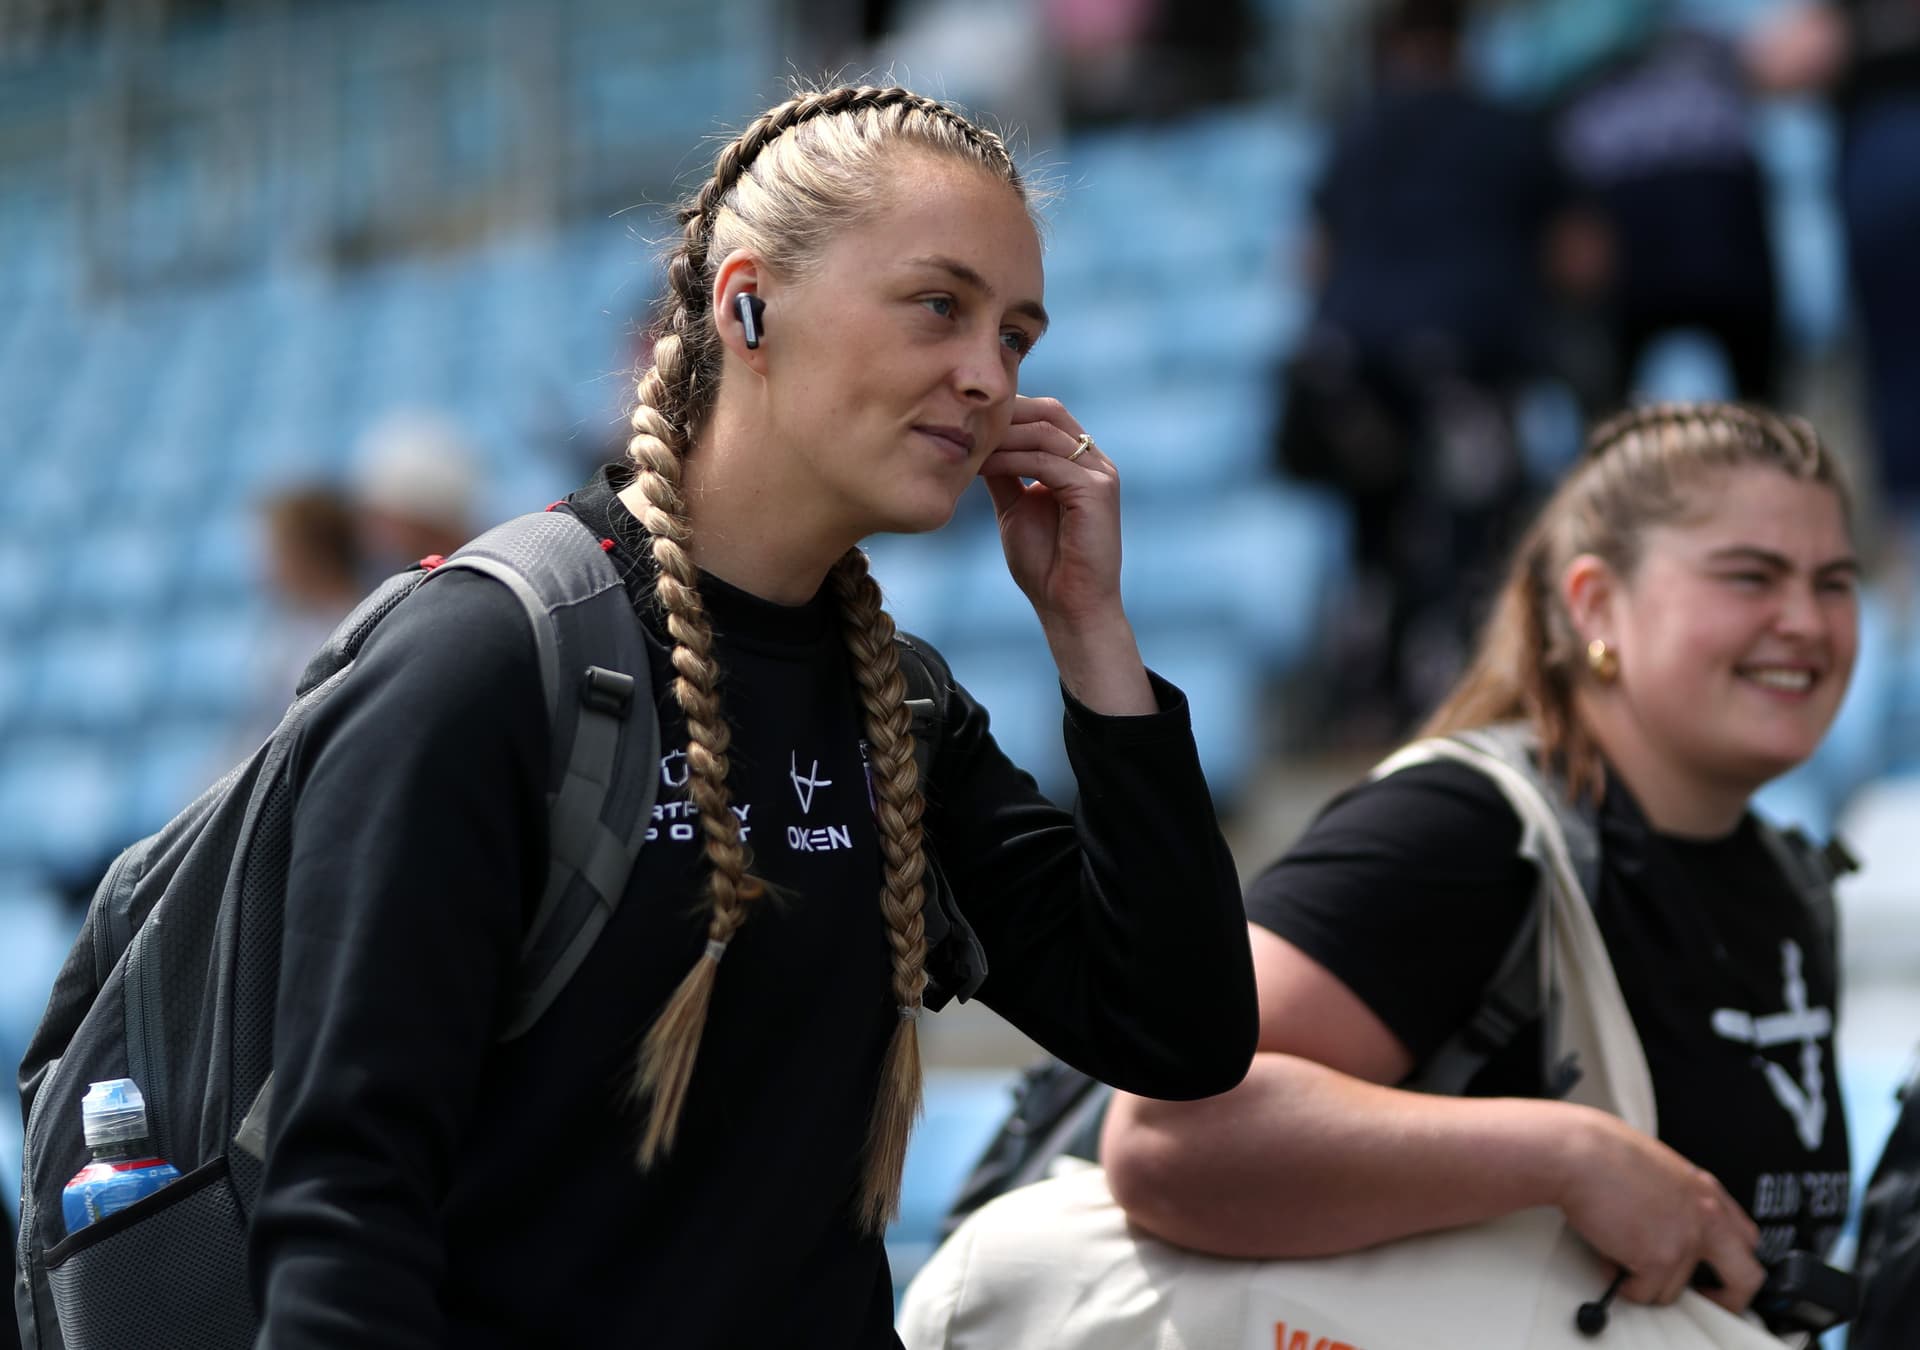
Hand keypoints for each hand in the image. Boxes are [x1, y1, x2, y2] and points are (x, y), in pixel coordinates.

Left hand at [979, 396, 1121, 628]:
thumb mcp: (1016, 508)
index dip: (1007, 412)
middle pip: (1049, 412)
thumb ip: (1005, 475)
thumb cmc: (1045, 565)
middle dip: (1005, 413)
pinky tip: (982, 466)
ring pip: (1045, 433)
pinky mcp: (1097, 491)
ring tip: (967, 442)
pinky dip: (1011, 460)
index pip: (1045, 416)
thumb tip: (978, 444)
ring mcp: (1100, 474)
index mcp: (1080, 463)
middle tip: (962, 419)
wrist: (1069, 607)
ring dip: (1002, 436)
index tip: (963, 418)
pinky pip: (1046, 462)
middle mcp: (1095, 462)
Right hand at [1557, 1111, 1764, 1315]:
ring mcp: (1686, 1240)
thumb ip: (1676, 1199)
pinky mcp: (1659, 1260)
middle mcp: (1706, 1217)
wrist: (1578, 1152)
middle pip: (1745, 1276)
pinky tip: (1608, 1258)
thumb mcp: (1658, 1169)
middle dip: (1729, 1298)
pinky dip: (1623, 1284)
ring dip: (1647, 1281)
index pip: (1744, 1238)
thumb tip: (1665, 1225)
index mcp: (1705, 1192)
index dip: (1731, 1261)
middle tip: (1705, 1301)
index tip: (1715, 1273)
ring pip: (1675, 1289)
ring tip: (1619, 1254)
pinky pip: (1644, 1293)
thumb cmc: (1603, 1152)